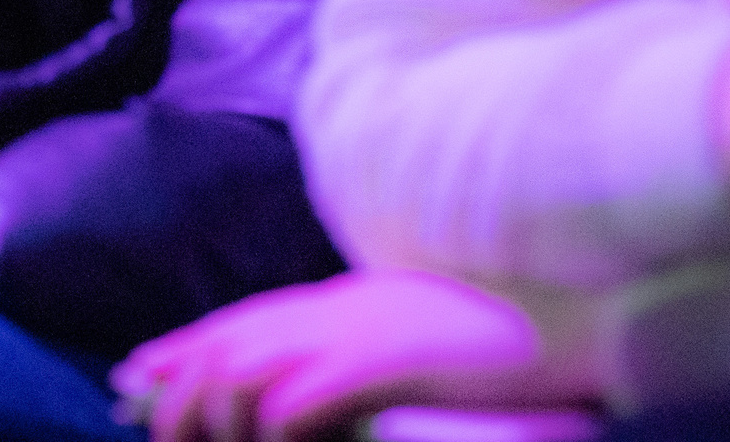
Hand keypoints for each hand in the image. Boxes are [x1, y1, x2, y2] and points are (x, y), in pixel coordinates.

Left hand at [110, 271, 595, 441]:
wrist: (587, 311)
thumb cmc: (520, 334)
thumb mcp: (426, 333)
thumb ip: (373, 345)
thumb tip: (328, 382)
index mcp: (348, 300)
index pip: (241, 322)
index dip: (185, 350)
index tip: (141, 376)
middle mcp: (339, 309)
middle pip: (225, 347)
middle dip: (176, 394)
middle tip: (152, 426)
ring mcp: (359, 333)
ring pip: (240, 376)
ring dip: (219, 422)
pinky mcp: (383, 362)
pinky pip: (293, 402)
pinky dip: (273, 433)